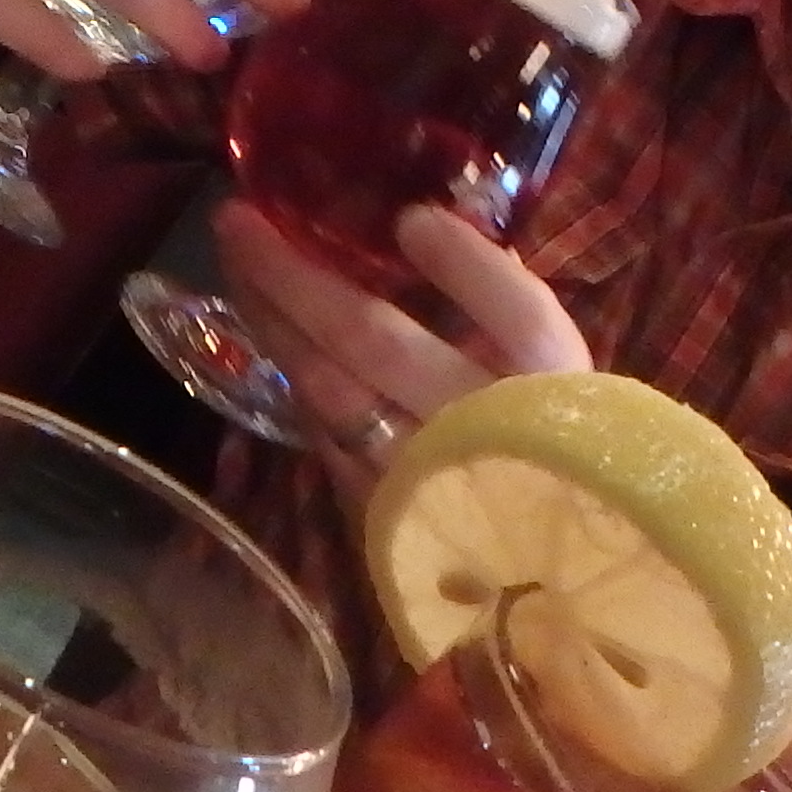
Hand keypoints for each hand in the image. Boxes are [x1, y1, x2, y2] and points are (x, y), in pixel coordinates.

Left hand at [212, 198, 586, 493]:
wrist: (545, 573)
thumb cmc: (555, 444)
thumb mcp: (552, 367)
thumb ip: (498, 294)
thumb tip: (419, 225)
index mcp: (552, 392)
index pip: (518, 316)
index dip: (464, 263)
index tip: (411, 218)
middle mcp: (484, 433)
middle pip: (376, 343)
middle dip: (299, 275)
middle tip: (237, 220)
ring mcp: (421, 478)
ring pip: (328, 390)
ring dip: (274, 322)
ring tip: (237, 266)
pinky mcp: (382, 513)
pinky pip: (325, 433)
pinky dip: (294, 378)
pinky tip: (269, 335)